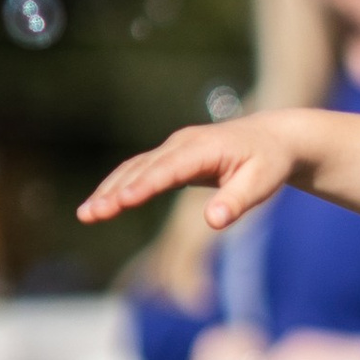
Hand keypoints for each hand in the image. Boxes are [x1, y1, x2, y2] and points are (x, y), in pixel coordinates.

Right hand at [78, 110, 314, 233]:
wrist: (273, 138)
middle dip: (115, 191)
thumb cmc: (268, 163)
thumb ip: (237, 201)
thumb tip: (214, 221)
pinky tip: (103, 203)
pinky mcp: (171, 156)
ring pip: (135, 168)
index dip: (145, 185)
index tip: (123, 201)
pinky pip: (139, 169)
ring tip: (86, 214)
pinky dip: (119, 185)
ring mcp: (174, 147)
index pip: (169, 169)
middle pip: (142, 168)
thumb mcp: (263, 183)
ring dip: (110, 189)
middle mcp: (182, 144)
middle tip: (90, 214)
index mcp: (204, 148)